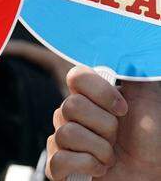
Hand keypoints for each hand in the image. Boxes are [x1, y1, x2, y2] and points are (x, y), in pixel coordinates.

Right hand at [46, 65, 160, 178]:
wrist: (154, 175)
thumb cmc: (153, 140)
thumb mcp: (149, 100)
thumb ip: (136, 72)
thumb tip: (133, 41)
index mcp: (89, 96)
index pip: (76, 76)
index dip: (100, 92)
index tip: (123, 109)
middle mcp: (71, 115)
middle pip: (70, 106)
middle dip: (104, 126)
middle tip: (117, 137)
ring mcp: (63, 141)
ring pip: (65, 134)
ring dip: (99, 150)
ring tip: (111, 157)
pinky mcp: (59, 167)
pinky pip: (58, 161)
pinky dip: (86, 166)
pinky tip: (98, 169)